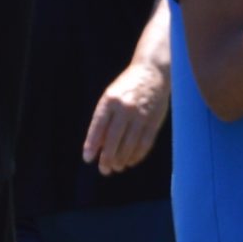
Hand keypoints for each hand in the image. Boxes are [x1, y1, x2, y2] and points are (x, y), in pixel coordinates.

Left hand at [83, 57, 169, 173]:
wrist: (152, 72)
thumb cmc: (126, 87)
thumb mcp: (110, 96)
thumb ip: (104, 118)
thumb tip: (98, 146)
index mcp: (110, 101)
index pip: (98, 127)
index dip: (92, 145)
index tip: (88, 159)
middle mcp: (125, 108)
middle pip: (114, 140)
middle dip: (107, 158)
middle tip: (104, 170)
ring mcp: (141, 115)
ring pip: (129, 145)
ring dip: (122, 160)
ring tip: (117, 167)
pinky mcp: (154, 121)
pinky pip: (145, 144)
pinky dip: (137, 156)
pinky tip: (131, 161)